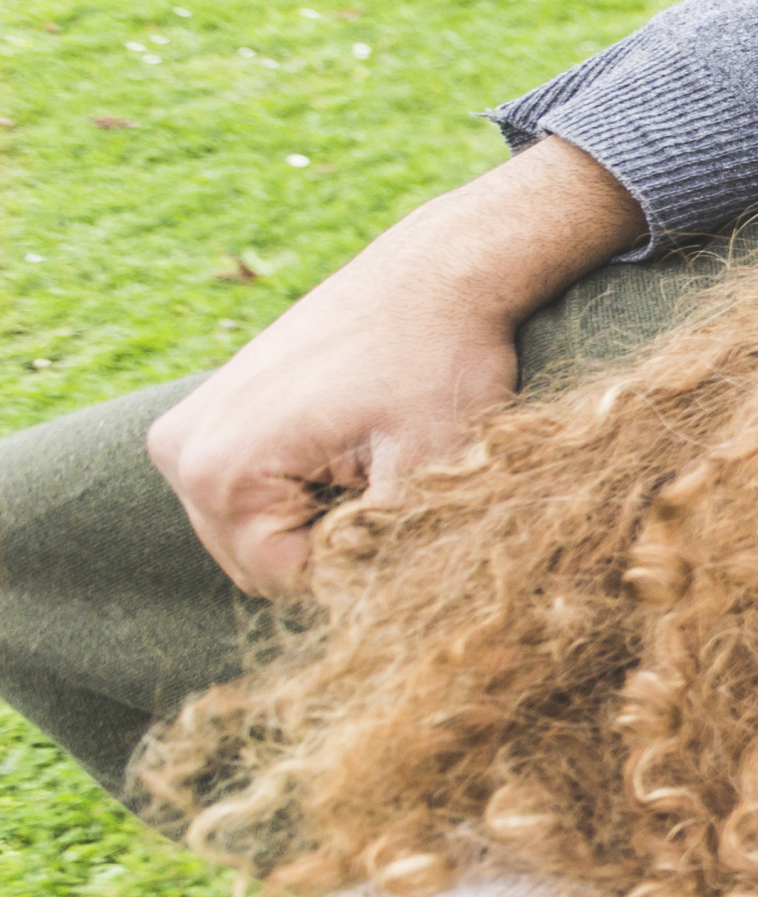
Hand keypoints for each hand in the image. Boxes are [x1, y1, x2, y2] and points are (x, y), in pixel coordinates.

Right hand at [145, 134, 641, 594]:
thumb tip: (379, 619)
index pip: (285, 585)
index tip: (407, 513)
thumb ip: (388, 552)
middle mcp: (179, 453)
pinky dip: (312, 488)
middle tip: (394, 481)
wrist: (434, 277)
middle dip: (336, 543)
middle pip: (263, 564)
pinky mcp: (210, 418)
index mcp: (218, 472)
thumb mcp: (430, 470)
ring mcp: (186, 432)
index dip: (360, 568)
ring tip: (375, 458)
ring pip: (263, 532)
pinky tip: (355, 445)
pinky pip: (261, 494)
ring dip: (326, 516)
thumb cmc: (439, 364)